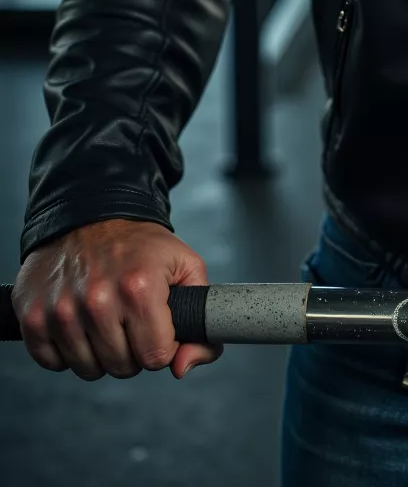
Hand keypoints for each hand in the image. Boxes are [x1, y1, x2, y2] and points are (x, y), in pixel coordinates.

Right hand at [12, 218, 221, 381]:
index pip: (156, 358)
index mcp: (139, 287)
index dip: (160, 345)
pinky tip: (78, 321)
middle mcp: (97, 300)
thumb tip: (181, 368)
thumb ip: (200, 321)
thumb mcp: (185, 267)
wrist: (90, 213)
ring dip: (99, 351)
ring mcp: (61, 310)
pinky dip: (66, 350)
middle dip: (131, 349)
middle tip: (128, 318)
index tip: (156, 326)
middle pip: (122, 367)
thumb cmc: (139, 245)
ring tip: (104, 317)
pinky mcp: (32, 316)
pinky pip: (52, 363)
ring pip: (88, 369)